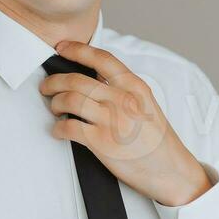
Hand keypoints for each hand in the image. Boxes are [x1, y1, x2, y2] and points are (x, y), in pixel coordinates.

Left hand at [39, 40, 212, 206]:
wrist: (171, 171)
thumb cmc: (158, 141)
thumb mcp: (146, 105)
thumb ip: (123, 91)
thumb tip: (93, 80)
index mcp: (135, 87)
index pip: (101, 58)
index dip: (77, 50)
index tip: (61, 48)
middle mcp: (122, 99)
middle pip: (76, 80)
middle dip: (54, 82)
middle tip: (47, 87)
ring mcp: (111, 120)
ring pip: (69, 100)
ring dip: (55, 103)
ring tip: (55, 109)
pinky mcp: (102, 142)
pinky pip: (69, 127)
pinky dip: (58, 128)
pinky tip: (59, 130)